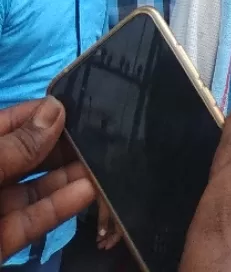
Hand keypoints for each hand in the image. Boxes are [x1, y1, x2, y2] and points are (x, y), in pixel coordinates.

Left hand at [0, 97, 95, 262]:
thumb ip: (14, 146)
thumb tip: (56, 110)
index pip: (14, 122)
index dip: (47, 112)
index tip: (85, 104)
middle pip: (30, 154)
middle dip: (65, 144)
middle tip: (104, 134)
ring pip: (37, 187)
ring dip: (70, 176)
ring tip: (104, 162)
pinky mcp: (3, 242)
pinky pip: (34, 220)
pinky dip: (61, 207)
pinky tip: (88, 191)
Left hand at [96, 194, 123, 250]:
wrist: (108, 176)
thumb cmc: (107, 190)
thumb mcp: (105, 205)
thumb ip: (104, 219)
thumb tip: (102, 235)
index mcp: (123, 211)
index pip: (121, 229)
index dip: (114, 239)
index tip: (106, 247)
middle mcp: (122, 211)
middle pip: (118, 228)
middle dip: (109, 238)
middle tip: (100, 246)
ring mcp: (117, 208)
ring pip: (114, 224)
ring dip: (107, 234)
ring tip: (99, 242)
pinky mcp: (112, 205)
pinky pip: (111, 219)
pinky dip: (106, 227)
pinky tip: (100, 233)